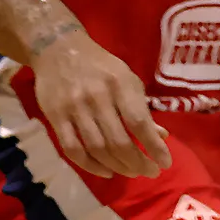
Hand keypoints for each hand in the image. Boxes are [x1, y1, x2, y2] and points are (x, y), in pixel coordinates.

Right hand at [31, 28, 172, 179]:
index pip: (139, 122)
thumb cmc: (99, 65)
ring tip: (131, 172)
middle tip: (149, 172)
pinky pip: (72, 149)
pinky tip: (105, 171)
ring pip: (97, 149)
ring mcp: (73, 107)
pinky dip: (91, 166)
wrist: (57, 47)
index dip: (154, 147)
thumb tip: (161, 137)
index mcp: (119, 83)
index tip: (164, 163)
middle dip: (138, 163)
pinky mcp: (55, 116)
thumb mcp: (126, 77)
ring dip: (118, 167)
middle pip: (119, 142)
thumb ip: (142, 106)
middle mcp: (96, 96)